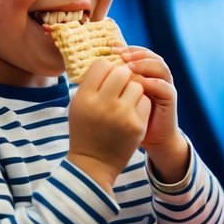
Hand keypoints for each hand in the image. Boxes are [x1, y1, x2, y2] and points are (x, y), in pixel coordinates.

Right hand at [67, 57, 149, 190]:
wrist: (94, 163)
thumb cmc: (85, 129)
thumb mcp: (78, 105)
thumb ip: (91, 83)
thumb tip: (109, 59)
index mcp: (85, 97)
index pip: (101, 65)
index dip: (106, 68)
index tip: (106, 77)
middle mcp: (103, 104)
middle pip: (122, 71)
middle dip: (123, 76)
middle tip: (119, 86)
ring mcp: (122, 115)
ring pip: (136, 84)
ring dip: (133, 89)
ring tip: (125, 101)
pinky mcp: (137, 125)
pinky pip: (145, 100)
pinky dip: (140, 104)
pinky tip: (131, 113)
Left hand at [119, 45, 178, 151]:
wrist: (149, 138)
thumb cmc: (128, 118)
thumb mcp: (116, 97)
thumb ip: (110, 82)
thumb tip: (91, 66)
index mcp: (143, 72)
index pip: (137, 52)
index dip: (125, 48)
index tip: (111, 48)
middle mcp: (155, 75)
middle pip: (150, 55)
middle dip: (135, 52)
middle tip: (121, 54)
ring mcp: (164, 85)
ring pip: (160, 66)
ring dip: (145, 64)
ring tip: (130, 66)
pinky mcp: (170, 98)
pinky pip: (164, 86)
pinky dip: (153, 82)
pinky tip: (141, 83)